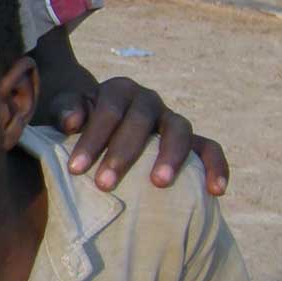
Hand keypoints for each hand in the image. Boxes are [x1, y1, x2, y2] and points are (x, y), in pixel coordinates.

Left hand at [46, 76, 228, 195]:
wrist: (104, 127)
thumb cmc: (81, 123)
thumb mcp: (66, 112)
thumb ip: (65, 110)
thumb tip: (72, 122)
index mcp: (118, 90)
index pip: (107, 111)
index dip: (92, 139)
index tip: (75, 169)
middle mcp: (148, 100)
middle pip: (140, 121)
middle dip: (122, 154)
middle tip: (104, 184)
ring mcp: (172, 119)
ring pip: (179, 130)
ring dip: (170, 156)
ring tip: (158, 183)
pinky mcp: (192, 140)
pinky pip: (210, 148)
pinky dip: (216, 166)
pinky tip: (216, 190)